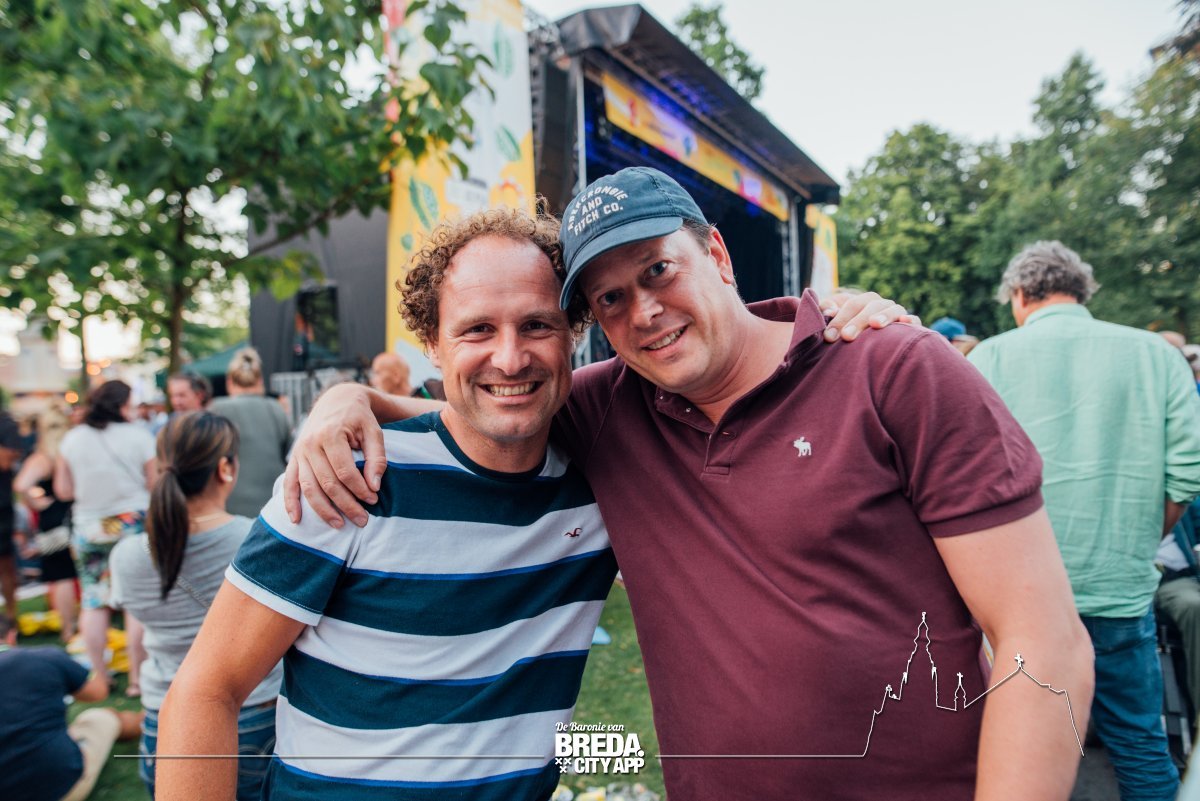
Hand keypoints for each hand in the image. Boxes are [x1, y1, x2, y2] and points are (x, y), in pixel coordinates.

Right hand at [283, 383, 386, 527]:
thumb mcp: (374, 431)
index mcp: (330, 434)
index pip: (345, 471)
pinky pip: (289, 483)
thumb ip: (377, 457)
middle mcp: (310, 444)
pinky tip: (296, 520)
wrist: (336, 400)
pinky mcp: (294, 458)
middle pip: (327, 483)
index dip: (360, 489)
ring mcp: (299, 452)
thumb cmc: (359, 418)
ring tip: (339, 525)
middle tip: (362, 520)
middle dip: (346, 505)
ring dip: (323, 510)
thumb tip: (374, 486)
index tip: (374, 500)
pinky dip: (290, 502)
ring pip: (308, 487)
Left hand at [819, 291, 918, 342]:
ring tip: (875, 324)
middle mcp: (881, 305)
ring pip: (893, 310)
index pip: (853, 304)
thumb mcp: (832, 321)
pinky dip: (911, 320)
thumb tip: (829, 311)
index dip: (840, 319)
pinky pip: (914, 321)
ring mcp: (896, 314)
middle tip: (846, 336)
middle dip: (858, 321)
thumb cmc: (844, 332)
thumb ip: (826, 311)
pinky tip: (905, 322)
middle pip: (872, 306)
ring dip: (884, 315)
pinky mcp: (910, 327)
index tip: (829, 336)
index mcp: (864, 302)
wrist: (868, 344)